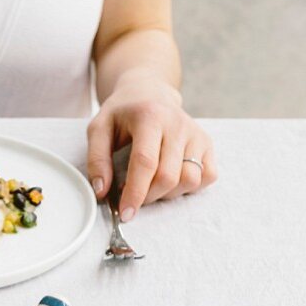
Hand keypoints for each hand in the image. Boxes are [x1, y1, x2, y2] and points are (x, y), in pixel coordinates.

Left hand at [87, 75, 217, 220]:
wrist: (149, 92)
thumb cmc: (122, 114)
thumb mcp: (99, 129)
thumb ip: (97, 160)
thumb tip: (102, 191)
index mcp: (149, 116)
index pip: (145, 163)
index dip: (135, 193)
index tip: (126, 213)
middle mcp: (178, 124)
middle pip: (168, 177)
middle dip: (149, 197)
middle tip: (134, 196)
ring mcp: (195, 133)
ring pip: (190, 180)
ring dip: (169, 194)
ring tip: (151, 186)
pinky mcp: (207, 142)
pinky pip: (208, 176)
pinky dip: (190, 187)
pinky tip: (172, 180)